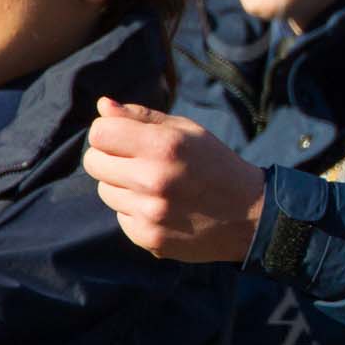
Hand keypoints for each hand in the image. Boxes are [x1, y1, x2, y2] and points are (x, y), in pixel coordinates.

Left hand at [83, 97, 264, 262]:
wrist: (250, 215)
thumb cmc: (216, 164)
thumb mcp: (188, 131)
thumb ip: (142, 117)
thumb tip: (102, 106)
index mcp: (164, 146)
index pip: (99, 133)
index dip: (108, 132)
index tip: (123, 137)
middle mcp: (154, 179)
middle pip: (93, 162)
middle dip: (110, 158)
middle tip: (137, 161)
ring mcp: (150, 212)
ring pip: (105, 191)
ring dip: (122, 186)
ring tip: (155, 186)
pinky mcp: (149, 237)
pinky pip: (120, 217)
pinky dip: (135, 211)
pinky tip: (162, 207)